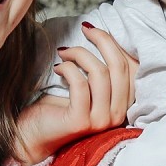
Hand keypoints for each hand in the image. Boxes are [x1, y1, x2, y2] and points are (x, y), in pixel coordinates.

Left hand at [13, 24, 136, 165]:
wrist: (34, 136)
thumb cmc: (58, 107)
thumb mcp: (87, 86)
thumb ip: (101, 70)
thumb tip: (103, 35)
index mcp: (124, 105)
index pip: (131, 68)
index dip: (115, 44)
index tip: (95, 31)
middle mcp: (118, 115)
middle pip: (119, 67)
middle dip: (102, 41)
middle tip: (84, 29)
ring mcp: (101, 121)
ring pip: (100, 73)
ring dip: (80, 54)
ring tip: (64, 52)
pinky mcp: (81, 121)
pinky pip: (80, 84)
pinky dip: (68, 69)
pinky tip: (57, 67)